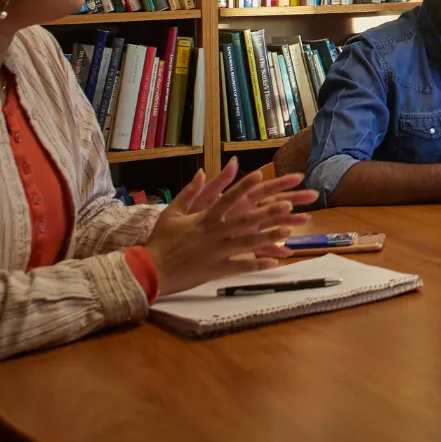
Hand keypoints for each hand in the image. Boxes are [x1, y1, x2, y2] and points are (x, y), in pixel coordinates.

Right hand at [143, 161, 316, 295]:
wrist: (151, 270)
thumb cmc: (161, 240)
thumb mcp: (172, 212)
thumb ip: (190, 192)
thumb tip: (202, 172)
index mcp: (205, 218)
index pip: (228, 198)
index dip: (244, 186)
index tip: (261, 175)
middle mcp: (214, 233)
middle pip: (246, 220)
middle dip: (268, 212)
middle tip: (289, 204)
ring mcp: (217, 252)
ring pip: (248, 243)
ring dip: (269, 236)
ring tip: (288, 231)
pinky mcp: (217, 269)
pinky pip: (241, 266)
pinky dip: (258, 264)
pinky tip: (274, 261)